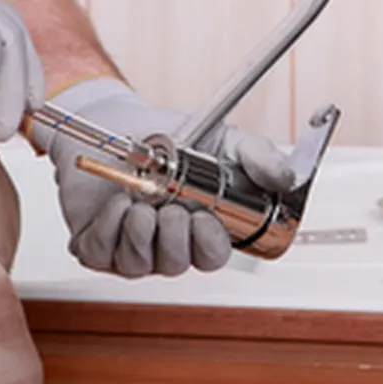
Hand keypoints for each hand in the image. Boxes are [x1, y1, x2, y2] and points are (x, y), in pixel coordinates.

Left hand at [28, 78, 293, 277]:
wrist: (114, 120)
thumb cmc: (168, 137)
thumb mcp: (222, 140)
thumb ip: (258, 157)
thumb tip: (286, 178)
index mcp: (200, 227)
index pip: (211, 256)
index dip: (209, 243)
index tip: (203, 216)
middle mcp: (166, 243)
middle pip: (178, 264)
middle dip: (174, 235)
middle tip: (170, 205)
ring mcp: (130, 247)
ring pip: (140, 263)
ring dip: (141, 229)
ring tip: (140, 199)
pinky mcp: (95, 245)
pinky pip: (103, 253)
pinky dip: (110, 225)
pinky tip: (117, 202)